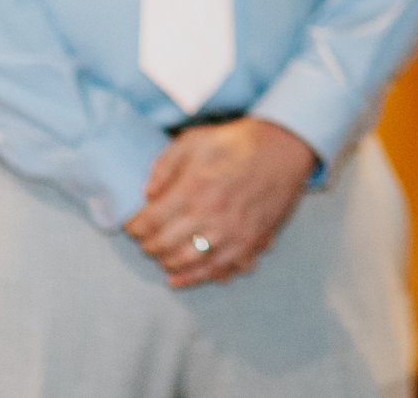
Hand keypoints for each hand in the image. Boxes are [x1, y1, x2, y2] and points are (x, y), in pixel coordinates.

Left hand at [123, 117, 318, 287]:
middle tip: (146, 239)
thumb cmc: (237, 142)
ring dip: (168, 263)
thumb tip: (147, 195)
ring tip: (163, 255)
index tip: (133, 224)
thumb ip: (164, 165)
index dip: (134, 227)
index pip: (149, 223)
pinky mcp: (250, 242)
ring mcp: (232, 233)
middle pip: (164, 246)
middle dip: (148, 246)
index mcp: (194, 188)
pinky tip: (183, 275)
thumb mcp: (194, 140)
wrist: (284, 148)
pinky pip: (218, 270)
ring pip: (187, 264)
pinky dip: (197, 277)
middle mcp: (211, 215)